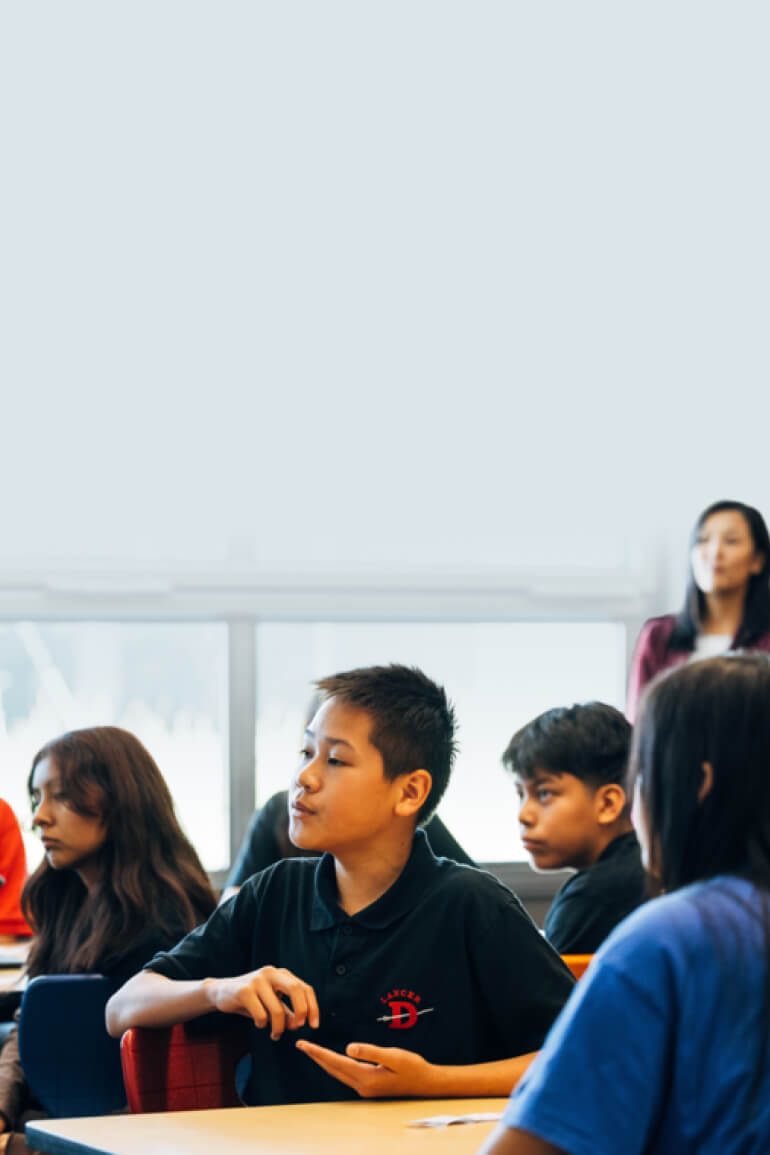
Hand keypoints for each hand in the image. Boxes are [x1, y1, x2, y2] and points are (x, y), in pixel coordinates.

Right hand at [205, 967, 318, 1039]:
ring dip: (279, 1028)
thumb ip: (286, 1012)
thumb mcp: (271, 1004)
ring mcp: (257, 980)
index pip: (305, 988)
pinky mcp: (244, 991)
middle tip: (297, 1028)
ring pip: (277, 1009)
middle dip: (301, 1011)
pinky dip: (262, 1025)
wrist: (221, 993)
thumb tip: (298, 1025)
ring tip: (275, 1034)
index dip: (313, 1007)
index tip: (314, 1025)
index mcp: (281, 974)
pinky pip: (261, 1015)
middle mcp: (271, 973)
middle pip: (296, 989)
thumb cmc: (251, 1000)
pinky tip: (258, 1024)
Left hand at [296, 1039, 436, 1097]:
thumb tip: (348, 1047)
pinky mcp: (369, 1086)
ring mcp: (365, 1088)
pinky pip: (346, 1074)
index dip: (319, 1053)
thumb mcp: (393, 1056)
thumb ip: (370, 1052)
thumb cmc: (412, 1067)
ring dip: (324, 1062)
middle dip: (316, 1057)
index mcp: (366, 1077)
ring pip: (338, 1073)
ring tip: (312, 1051)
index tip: (304, 1045)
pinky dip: (335, 1065)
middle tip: (301, 1045)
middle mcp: (362, 1085)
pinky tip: (332, 1060)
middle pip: (333, 1069)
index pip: (336, 1062)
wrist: (426, 1083)